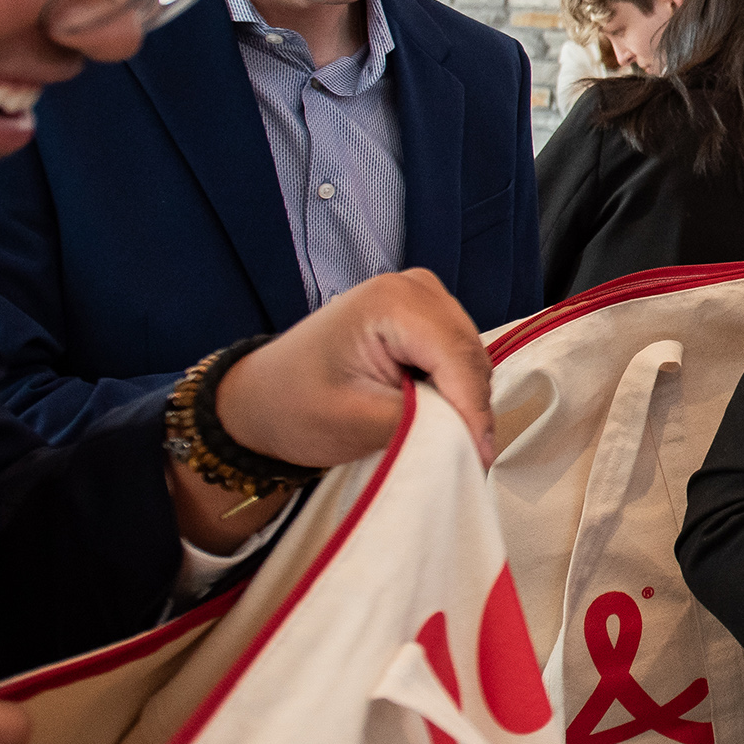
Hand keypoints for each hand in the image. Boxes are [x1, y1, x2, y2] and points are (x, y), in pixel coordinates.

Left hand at [171, 270, 492, 552]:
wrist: (262, 397)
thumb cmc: (295, 407)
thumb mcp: (357, 421)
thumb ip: (422, 424)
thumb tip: (474, 439)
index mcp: (392, 301)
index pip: (455, 356)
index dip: (473, 409)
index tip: (481, 457)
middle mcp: (415, 286)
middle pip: (468, 353)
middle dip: (470, 405)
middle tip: (466, 455)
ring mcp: (422, 296)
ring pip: (469, 355)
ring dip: (464, 398)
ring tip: (450, 438)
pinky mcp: (424, 314)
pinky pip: (457, 354)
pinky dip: (454, 388)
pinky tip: (437, 414)